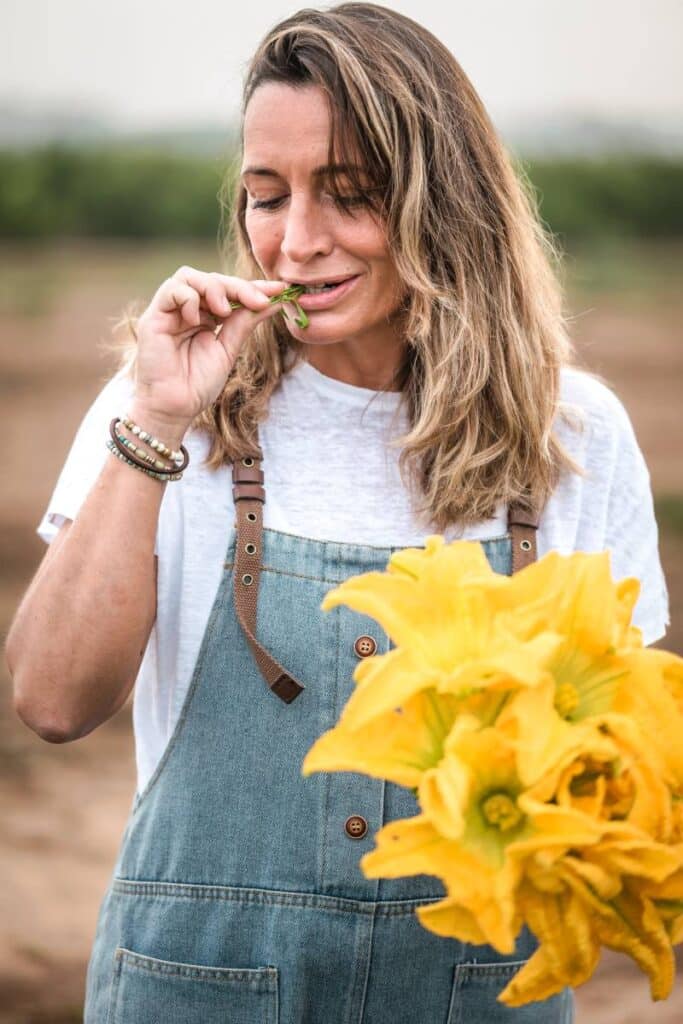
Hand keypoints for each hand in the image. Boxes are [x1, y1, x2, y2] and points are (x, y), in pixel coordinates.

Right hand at [130, 266, 287, 437]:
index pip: (229, 290)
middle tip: (258, 301)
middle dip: (238, 287)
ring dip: (213, 288)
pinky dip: (188, 298)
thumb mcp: (229, 349)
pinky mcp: (154, 317)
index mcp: (206, 316)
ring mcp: (170, 312)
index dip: (253, 287)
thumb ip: (245, 323)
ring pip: (189, 276)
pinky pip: (170, 290)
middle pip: (212, 279)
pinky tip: (198, 319)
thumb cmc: (198, 384)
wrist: (175, 408)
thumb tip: (274, 301)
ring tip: (224, 311)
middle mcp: (188, 309)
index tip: (279, 290)